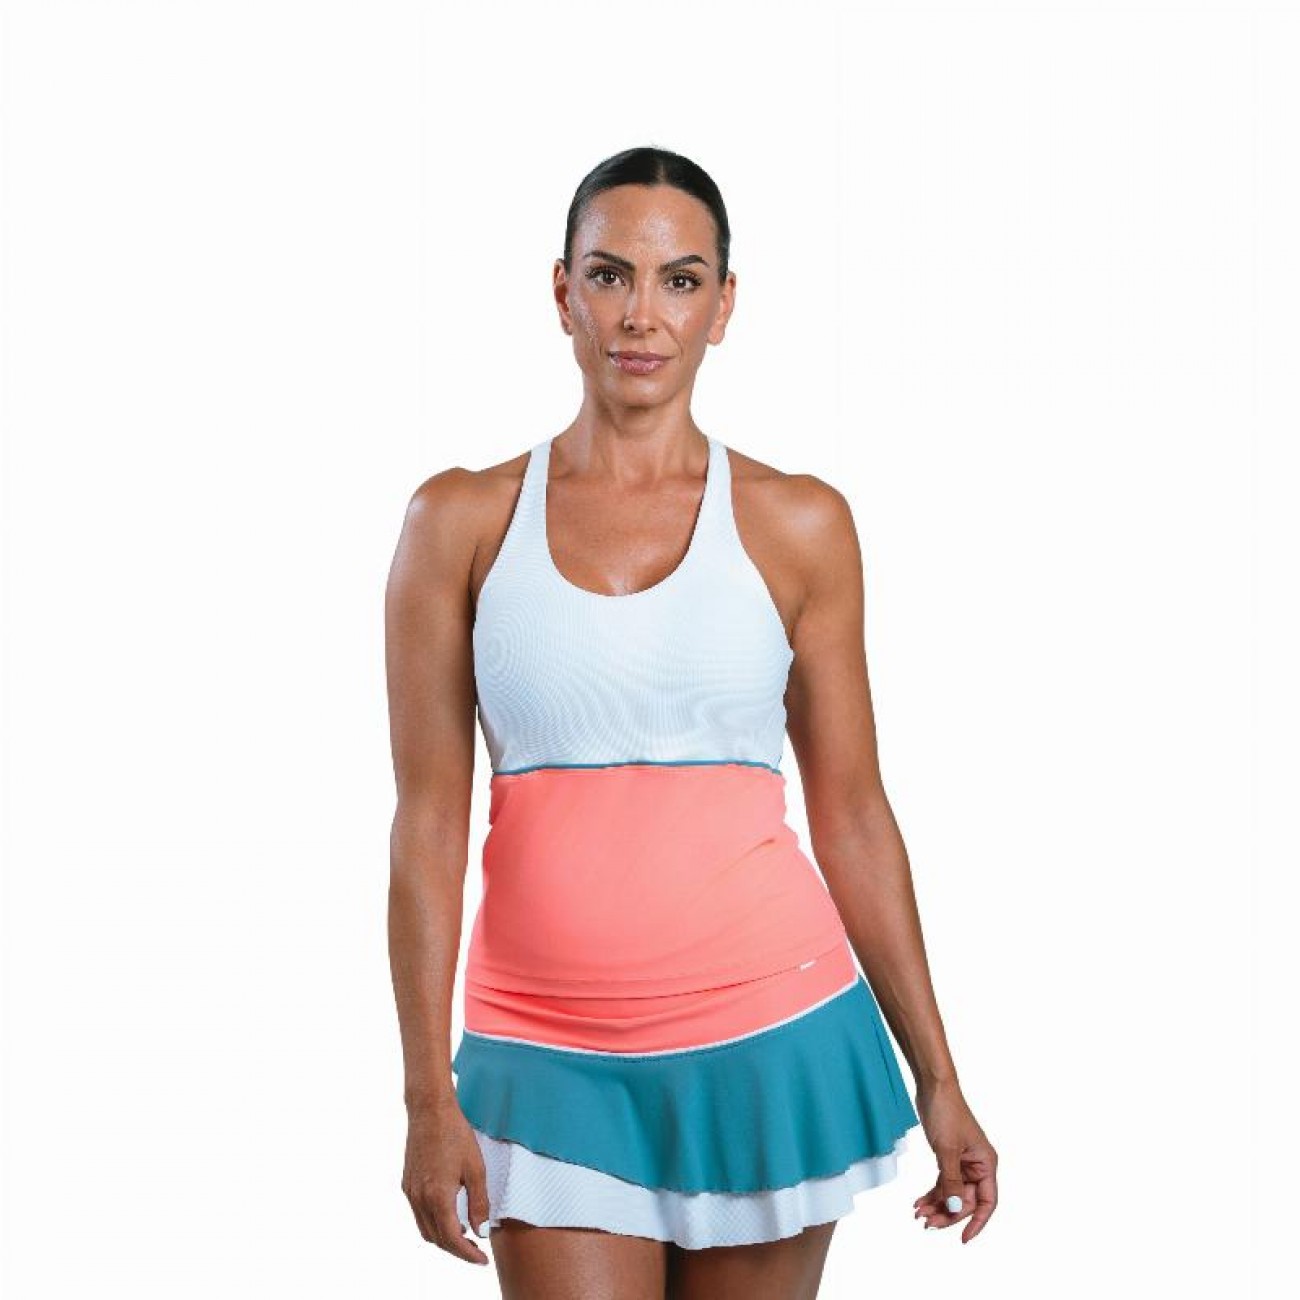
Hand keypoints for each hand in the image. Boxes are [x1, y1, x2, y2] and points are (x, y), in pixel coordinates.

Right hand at [401, 1095, 491, 1266]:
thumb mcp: (475, 1169)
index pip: (452, 1239)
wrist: (429, 1110)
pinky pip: (418, 1214)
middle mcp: (419, 1199)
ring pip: (425, 1229)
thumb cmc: (455, 1134)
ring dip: (443, 1237)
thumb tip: (481, 1231)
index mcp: (437, 1197)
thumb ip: (479, 1203)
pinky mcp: (407, 1183)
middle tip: (476, 1250)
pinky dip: (433, 1223)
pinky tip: (449, 1215)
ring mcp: (410, 1192)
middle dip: (456, 1249)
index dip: (467, 1254)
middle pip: (437, 1239)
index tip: (481, 1260)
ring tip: (465, 1236)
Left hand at [911, 1079, 997, 1242]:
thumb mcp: (946, 1150)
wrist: (933, 1087)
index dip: (977, 1222)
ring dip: (937, 1205)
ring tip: (919, 1214)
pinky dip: (933, 1192)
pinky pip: (943, 1182)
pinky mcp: (948, 1157)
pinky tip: (919, 1202)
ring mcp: (962, 1162)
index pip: (987, 1202)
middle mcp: (977, 1166)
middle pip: (966, 1200)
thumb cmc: (946, 1112)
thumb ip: (950, 1181)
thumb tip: (952, 1208)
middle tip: (927, 1223)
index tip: (964, 1239)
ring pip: (952, 1193)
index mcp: (986, 1164)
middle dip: (947, 1213)